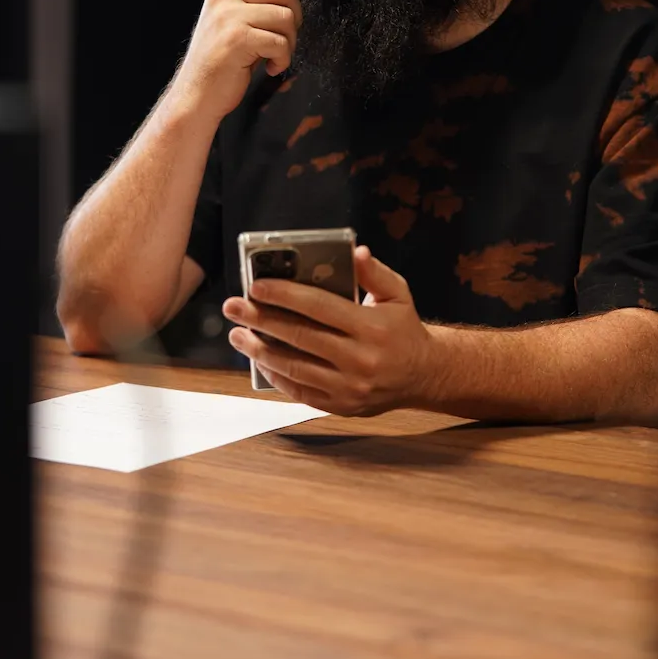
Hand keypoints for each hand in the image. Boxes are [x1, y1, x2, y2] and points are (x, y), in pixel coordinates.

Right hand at [174, 0, 317, 119]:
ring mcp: (229, 15)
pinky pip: (281, 42)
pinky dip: (283, 60)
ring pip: (286, 16)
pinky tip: (271, 68)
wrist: (198, 94)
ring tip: (275, 56)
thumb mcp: (235, 18)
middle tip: (285, 39)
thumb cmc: (224, 59)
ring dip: (290, 42)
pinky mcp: (237, 39)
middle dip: (296, 17)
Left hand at [222, 247, 436, 415]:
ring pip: (295, 368)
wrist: (423, 376)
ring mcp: (350, 387)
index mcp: (373, 328)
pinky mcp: (342, 406)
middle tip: (233, 308)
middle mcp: (361, 360)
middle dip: (261, 320)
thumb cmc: (403, 329)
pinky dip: (277, 376)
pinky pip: (301, 392)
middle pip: (301, 337)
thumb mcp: (398, 294)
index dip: (285, 295)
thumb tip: (355, 252)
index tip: (256, 286)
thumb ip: (374, 273)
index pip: (319, 307)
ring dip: (259, 351)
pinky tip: (260, 360)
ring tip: (237, 335)